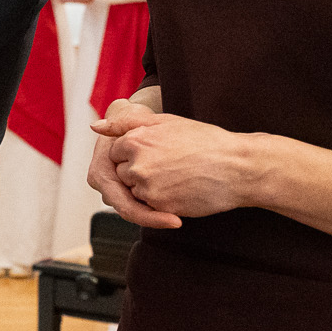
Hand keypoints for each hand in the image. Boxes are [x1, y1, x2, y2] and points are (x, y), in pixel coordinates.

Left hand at [94, 107, 265, 221]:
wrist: (236, 167)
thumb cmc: (204, 141)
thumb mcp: (165, 122)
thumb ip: (126, 123)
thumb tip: (95, 127)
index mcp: (135, 140)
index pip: (116, 152)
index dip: (136, 153)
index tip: (158, 153)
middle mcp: (136, 164)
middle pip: (122, 174)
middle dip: (140, 172)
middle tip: (171, 165)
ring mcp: (146, 187)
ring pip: (133, 192)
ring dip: (149, 188)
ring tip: (177, 176)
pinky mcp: (158, 207)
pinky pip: (147, 208)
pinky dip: (160, 202)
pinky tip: (181, 189)